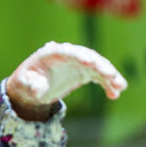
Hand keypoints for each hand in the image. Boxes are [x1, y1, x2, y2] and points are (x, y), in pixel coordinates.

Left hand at [7, 42, 126, 119]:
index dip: (80, 55)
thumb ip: (30, 85)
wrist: (34, 87)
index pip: (69, 51)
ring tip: (121, 87)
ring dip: (110, 75)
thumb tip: (38, 89)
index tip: (91, 63)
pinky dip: (108, 84)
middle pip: (88, 56)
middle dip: (101, 65)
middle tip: (113, 76)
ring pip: (98, 65)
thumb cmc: (27, 83)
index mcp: (52, 53)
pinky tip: (114, 95)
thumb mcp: (24, 84)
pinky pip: (100, 76)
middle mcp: (69, 55)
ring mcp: (79, 63)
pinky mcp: (85, 72)